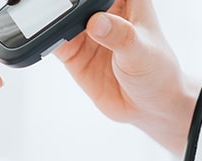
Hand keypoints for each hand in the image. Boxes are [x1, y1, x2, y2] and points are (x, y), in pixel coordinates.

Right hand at [54, 0, 199, 154]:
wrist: (147, 108)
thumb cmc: (157, 73)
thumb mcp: (142, 52)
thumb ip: (120, 36)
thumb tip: (97, 22)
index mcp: (129, 2)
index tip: (86, 4)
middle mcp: (106, 14)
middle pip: (79, 1)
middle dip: (68, 3)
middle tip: (63, 10)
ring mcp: (88, 34)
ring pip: (63, 18)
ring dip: (54, 19)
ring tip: (50, 22)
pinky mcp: (73, 53)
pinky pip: (54, 41)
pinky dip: (46, 39)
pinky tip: (45, 39)